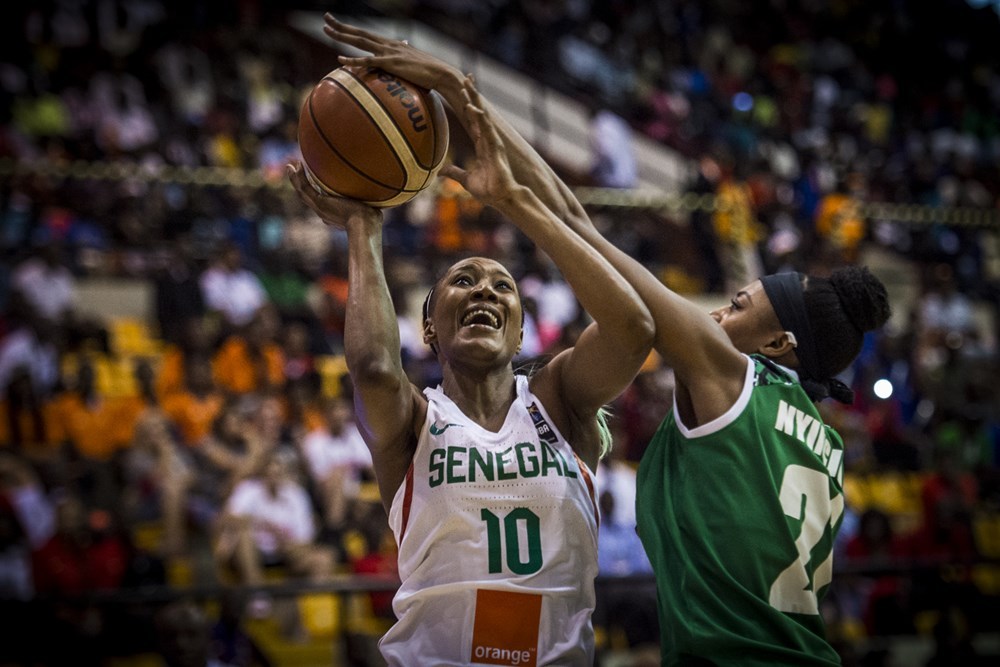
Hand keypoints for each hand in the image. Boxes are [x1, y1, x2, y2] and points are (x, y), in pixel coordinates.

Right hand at [286, 161, 381, 230]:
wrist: (365, 225)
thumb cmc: (373, 218)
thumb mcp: (372, 206)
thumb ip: (373, 199)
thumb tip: (386, 190)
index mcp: (335, 213)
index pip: (323, 201)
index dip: (319, 191)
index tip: (317, 181)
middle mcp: (325, 211)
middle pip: (310, 196)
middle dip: (303, 183)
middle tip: (297, 171)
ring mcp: (320, 208)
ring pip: (303, 192)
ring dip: (296, 179)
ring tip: (291, 166)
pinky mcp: (318, 204)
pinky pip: (304, 189)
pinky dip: (297, 178)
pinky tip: (294, 166)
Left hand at [324, 14, 457, 91]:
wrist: (441, 73)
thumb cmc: (428, 71)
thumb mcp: (412, 60)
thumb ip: (404, 54)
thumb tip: (402, 49)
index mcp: (390, 44)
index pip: (366, 34)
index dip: (351, 29)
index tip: (338, 24)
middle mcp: (387, 44)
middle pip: (360, 33)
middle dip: (342, 26)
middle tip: (325, 19)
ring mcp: (388, 53)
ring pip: (360, 42)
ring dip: (342, 36)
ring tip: (327, 31)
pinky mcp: (391, 64)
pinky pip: (369, 61)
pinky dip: (354, 60)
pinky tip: (340, 59)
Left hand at [440, 77, 520, 207]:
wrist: (502, 198)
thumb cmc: (488, 190)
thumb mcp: (466, 180)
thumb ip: (454, 173)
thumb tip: (440, 171)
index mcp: (481, 144)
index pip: (473, 120)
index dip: (468, 105)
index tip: (461, 91)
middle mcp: (487, 139)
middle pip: (479, 112)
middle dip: (472, 95)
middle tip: (465, 77)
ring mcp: (492, 141)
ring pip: (482, 115)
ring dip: (474, 99)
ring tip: (466, 84)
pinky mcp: (496, 147)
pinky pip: (486, 129)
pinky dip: (479, 118)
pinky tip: (472, 107)